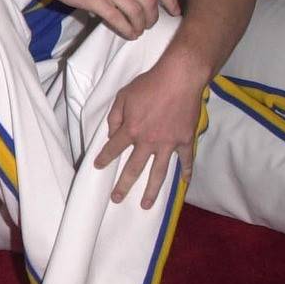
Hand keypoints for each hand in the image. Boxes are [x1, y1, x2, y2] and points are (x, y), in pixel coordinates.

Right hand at [40, 0, 178, 40]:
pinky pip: (117, 19)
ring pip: (135, 12)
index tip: (175, 13)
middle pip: (148, 2)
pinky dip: (126, 30)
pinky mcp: (94, 0)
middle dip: (153, 18)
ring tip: (137, 31)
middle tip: (149, 25)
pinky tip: (128, 34)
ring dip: (140, 26)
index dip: (170, 1)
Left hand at [93, 55, 208, 208]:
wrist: (179, 78)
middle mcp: (148, 141)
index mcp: (131, 129)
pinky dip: (186, 172)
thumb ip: (115, 116)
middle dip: (123, 185)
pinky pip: (186, 160)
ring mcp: (169, 143)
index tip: (97, 167)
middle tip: (116, 199)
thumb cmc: (148, 84)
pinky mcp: (186, 140)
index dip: (104, 158)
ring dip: (152, 191)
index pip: (113, 148)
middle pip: (133, 168)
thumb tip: (111, 134)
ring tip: (145, 205)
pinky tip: (183, 183)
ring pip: (158, 172)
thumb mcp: (123, 96)